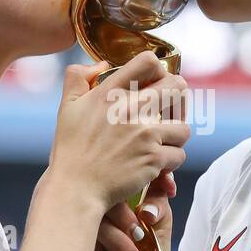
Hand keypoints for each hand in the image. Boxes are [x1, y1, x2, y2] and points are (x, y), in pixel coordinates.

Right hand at [48, 52, 189, 211]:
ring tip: (163, 144)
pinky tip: (157, 165)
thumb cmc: (70, 151)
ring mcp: (144, 134)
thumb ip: (77, 78)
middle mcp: (129, 109)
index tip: (155, 83)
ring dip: (176, 137)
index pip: (147, 61)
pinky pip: (179, 154)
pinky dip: (171, 162)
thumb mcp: (66, 108)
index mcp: (109, 93)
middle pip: (177, 86)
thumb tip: (100, 64)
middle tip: (168, 115)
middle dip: (178, 100)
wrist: (75, 189)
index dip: (158, 69)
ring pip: (184, 126)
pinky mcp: (153, 159)